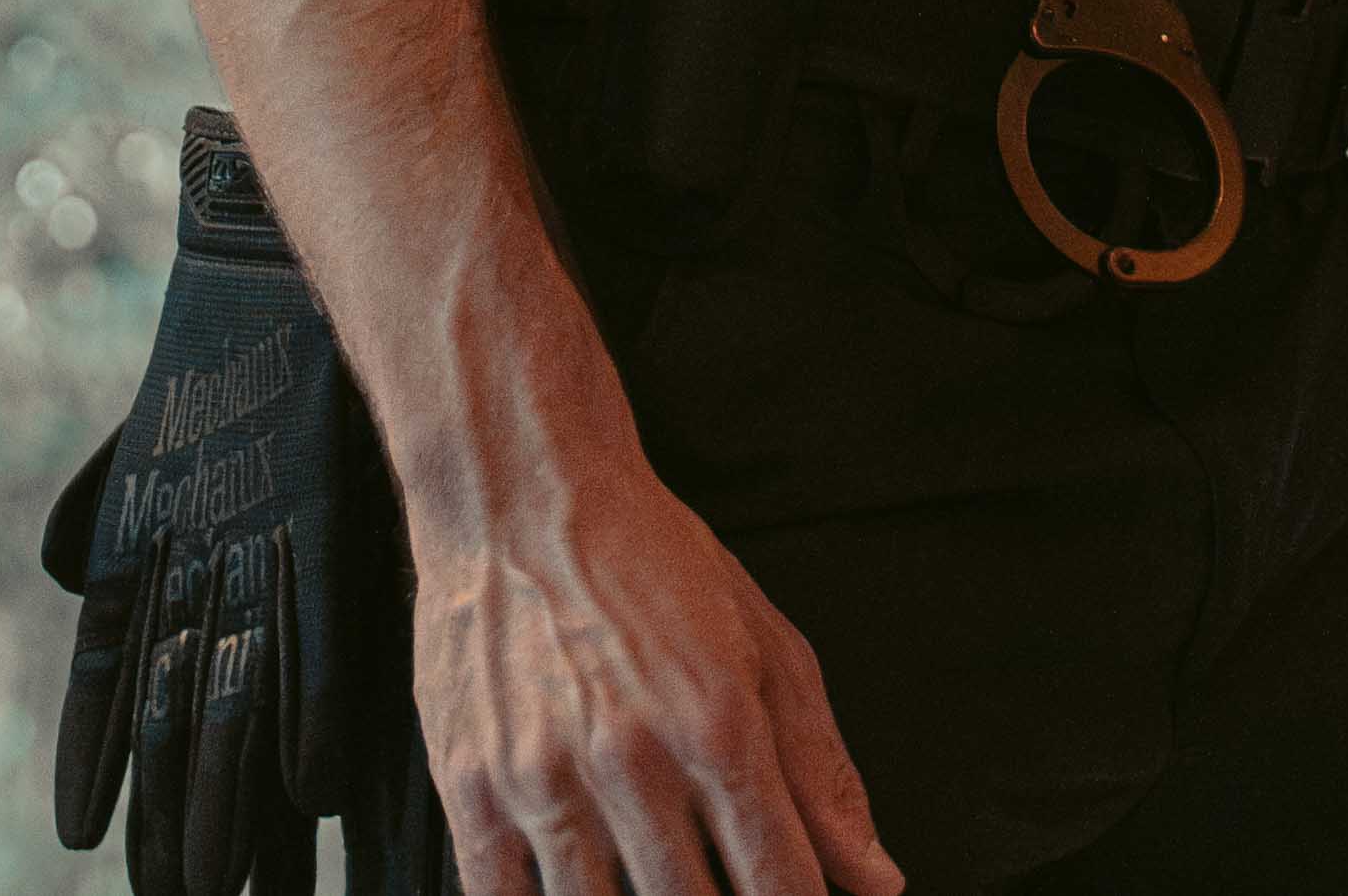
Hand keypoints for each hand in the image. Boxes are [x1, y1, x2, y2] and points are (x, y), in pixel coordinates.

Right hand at [413, 446, 896, 895]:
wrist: (523, 491)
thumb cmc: (647, 560)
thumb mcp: (767, 648)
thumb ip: (824, 776)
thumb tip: (875, 879)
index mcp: (719, 725)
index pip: (778, 883)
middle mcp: (634, 760)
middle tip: (714, 885)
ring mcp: (546, 780)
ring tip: (650, 878)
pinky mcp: (472, 788)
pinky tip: (577, 888)